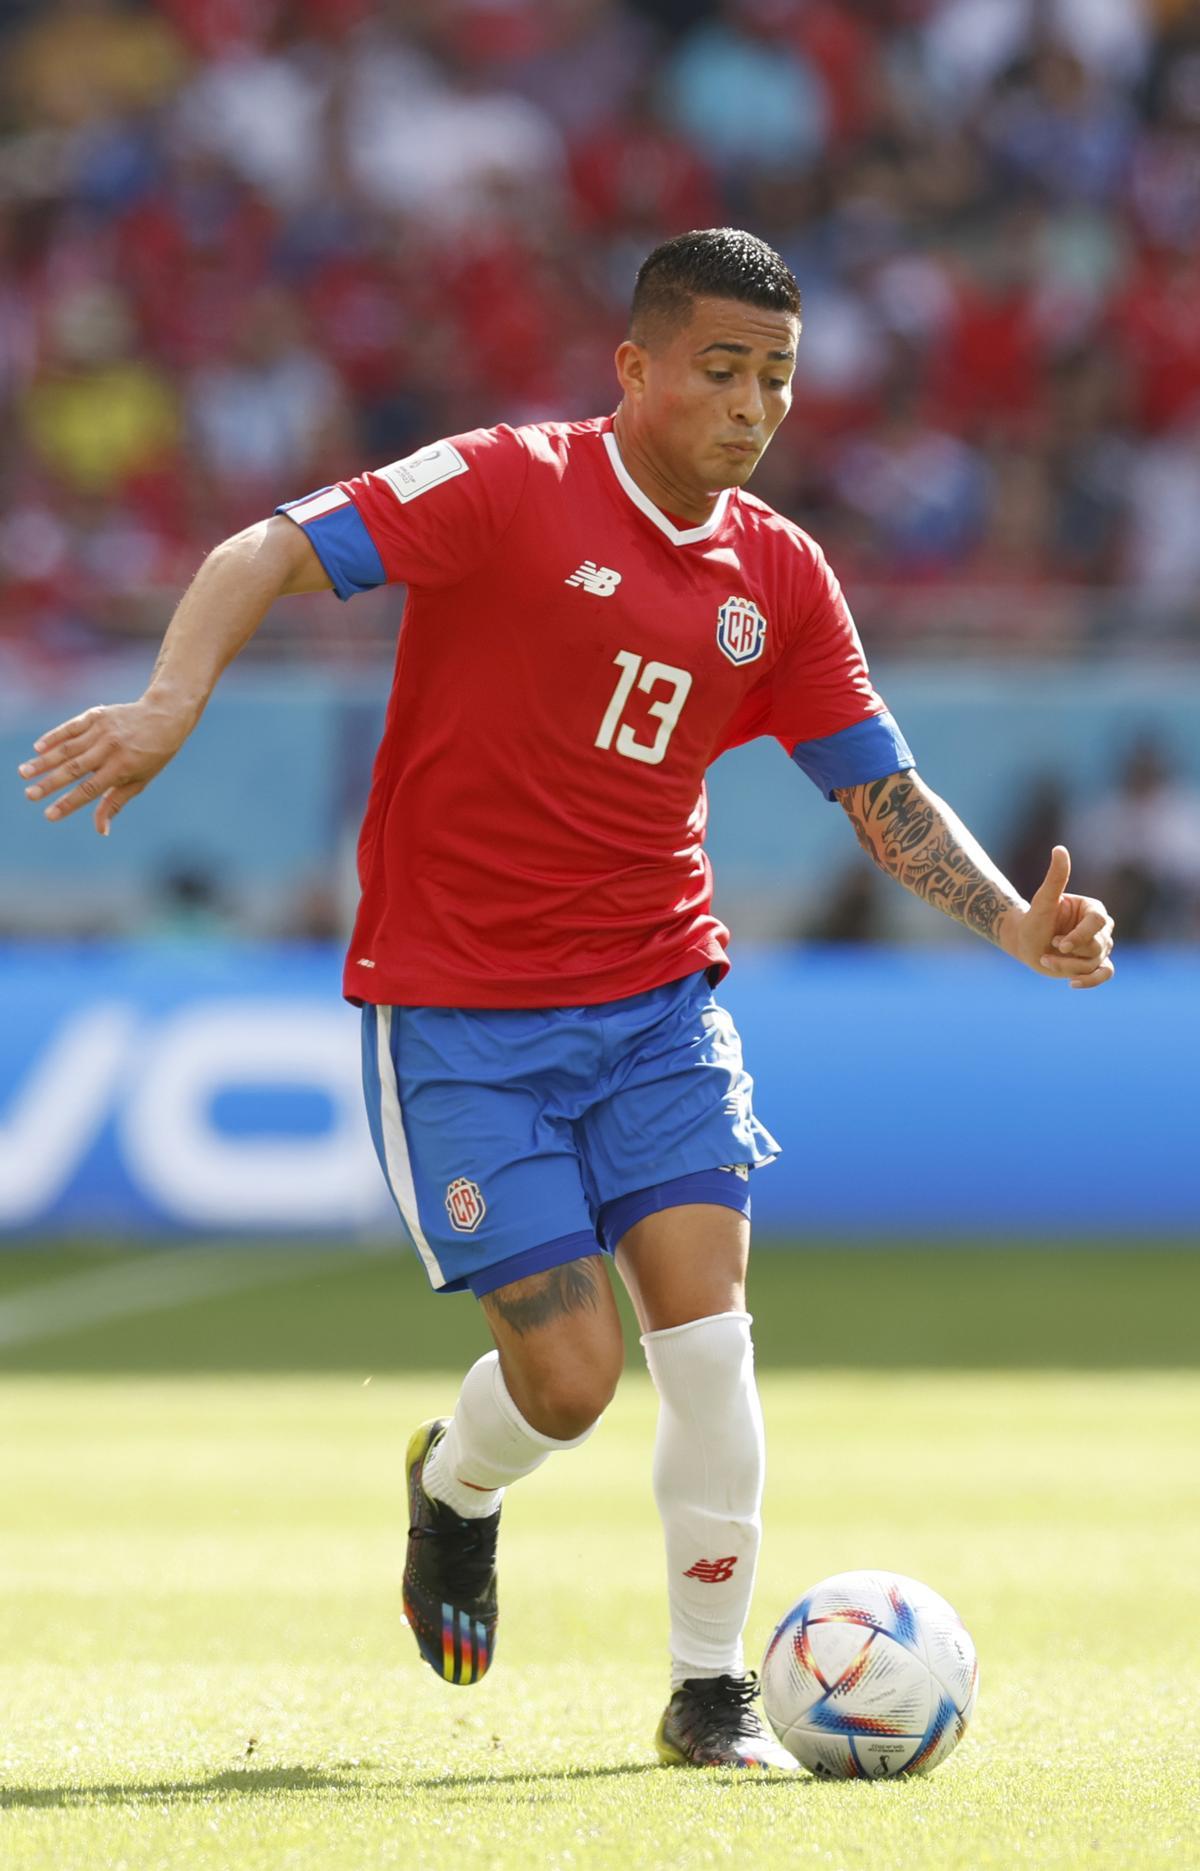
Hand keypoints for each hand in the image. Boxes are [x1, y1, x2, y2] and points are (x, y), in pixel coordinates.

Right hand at [17, 693, 197, 836]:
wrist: (164, 717)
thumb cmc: (153, 755)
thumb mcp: (140, 781)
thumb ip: (114, 803)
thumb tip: (101, 831)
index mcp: (123, 768)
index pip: (90, 790)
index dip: (68, 803)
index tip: (49, 815)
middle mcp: (110, 749)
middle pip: (74, 770)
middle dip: (49, 784)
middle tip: (29, 795)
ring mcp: (102, 731)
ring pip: (67, 749)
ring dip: (44, 762)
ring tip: (24, 773)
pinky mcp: (96, 716)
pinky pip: (71, 728)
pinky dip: (53, 737)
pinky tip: (38, 748)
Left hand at [999, 845, 1114, 989]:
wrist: (1025, 941)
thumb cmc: (1034, 918)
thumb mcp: (1043, 900)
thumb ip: (1055, 877)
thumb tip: (1059, 849)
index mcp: (1094, 909)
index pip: (1099, 924)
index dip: (1079, 936)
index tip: (1058, 943)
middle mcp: (1101, 929)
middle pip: (1098, 946)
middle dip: (1070, 953)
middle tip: (1049, 948)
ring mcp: (1099, 947)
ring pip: (1096, 963)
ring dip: (1068, 967)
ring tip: (1047, 960)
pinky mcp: (1093, 964)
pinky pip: (1105, 973)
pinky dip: (1091, 980)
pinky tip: (1071, 984)